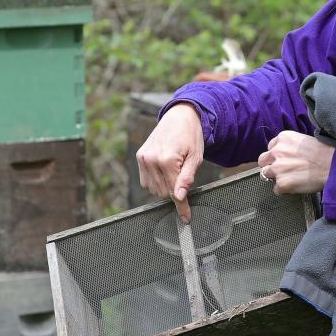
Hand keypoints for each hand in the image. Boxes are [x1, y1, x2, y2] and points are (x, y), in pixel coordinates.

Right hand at [136, 102, 203, 222]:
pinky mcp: (140, 157)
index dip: (182, 207)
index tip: (186, 219)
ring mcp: (143, 158)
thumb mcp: (196, 158)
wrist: (180, 116)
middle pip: (163, 192)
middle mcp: (151, 160)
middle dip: (175, 191)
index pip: (174, 192)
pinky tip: (165, 169)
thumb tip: (179, 197)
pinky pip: (146, 180)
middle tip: (184, 176)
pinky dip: (156, 180)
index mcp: (167, 160)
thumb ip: (187, 178)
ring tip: (175, 169)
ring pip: (153, 189)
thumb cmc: (191, 136)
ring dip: (165, 186)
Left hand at [257, 131, 334, 194]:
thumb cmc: (324, 153)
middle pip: (263, 160)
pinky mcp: (282, 183)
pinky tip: (296, 186)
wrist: (333, 166)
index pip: (271, 147)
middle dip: (270, 165)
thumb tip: (286, 154)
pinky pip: (276, 189)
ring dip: (276, 177)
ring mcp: (277, 168)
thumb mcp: (303, 140)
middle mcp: (276, 152)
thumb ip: (290, 146)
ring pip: (266, 174)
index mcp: (283, 138)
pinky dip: (284, 189)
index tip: (284, 159)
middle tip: (282, 170)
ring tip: (291, 178)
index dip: (277, 155)